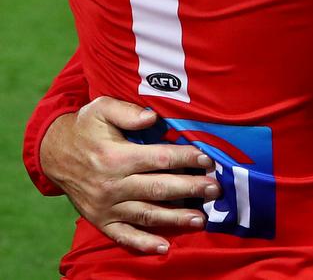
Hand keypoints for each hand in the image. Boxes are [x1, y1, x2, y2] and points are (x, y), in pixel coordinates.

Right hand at [40, 97, 219, 252]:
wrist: (53, 153)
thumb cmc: (84, 127)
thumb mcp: (101, 108)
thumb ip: (128, 112)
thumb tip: (153, 117)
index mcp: (116, 156)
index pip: (159, 158)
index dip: (185, 158)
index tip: (207, 159)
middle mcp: (113, 184)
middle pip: (158, 188)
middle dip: (190, 189)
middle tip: (215, 190)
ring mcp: (106, 206)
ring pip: (146, 214)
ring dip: (175, 218)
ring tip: (201, 219)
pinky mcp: (100, 220)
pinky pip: (123, 236)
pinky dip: (143, 243)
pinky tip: (164, 247)